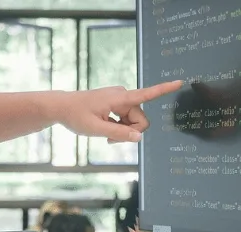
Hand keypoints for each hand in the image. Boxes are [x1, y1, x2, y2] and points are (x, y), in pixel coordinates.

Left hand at [55, 80, 182, 143]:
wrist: (62, 107)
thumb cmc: (76, 116)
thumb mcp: (96, 129)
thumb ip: (118, 134)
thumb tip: (139, 138)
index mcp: (119, 98)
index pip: (146, 94)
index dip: (164, 89)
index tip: (179, 82)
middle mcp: (123, 96)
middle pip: (140, 120)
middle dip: (130, 132)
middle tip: (111, 140)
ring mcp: (120, 100)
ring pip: (133, 122)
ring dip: (123, 132)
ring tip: (106, 136)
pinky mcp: (117, 104)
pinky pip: (127, 120)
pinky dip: (119, 128)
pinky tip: (107, 132)